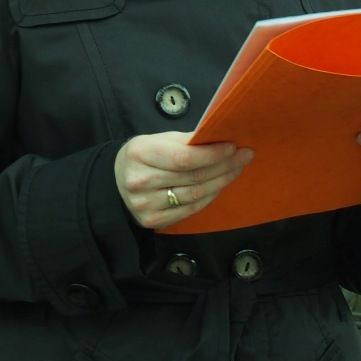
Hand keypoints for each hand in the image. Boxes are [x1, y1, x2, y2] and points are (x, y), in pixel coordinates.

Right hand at [114, 131, 254, 229]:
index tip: (233, 147)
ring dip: (221, 181)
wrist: (116, 183)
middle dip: (224, 165)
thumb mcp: (157, 140)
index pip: (183, 157)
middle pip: (193, 177)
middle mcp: (140, 181)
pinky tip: (219, 185)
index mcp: (140, 153)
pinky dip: (209, 197)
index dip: (212, 154)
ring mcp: (146, 205)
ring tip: (236, 169)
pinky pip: (191, 209)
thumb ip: (186, 141)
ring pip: (195, 195)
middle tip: (244, 156)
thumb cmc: (143, 157)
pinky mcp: (153, 221)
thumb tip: (220, 140)